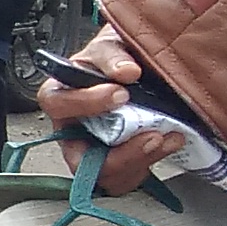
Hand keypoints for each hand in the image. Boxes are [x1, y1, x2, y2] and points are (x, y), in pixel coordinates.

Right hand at [35, 35, 185, 192]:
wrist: (141, 69)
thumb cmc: (116, 59)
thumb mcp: (110, 46)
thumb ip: (113, 55)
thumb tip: (127, 71)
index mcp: (62, 96)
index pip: (57, 103)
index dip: (86, 102)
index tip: (122, 93)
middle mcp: (72, 130)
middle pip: (80, 159)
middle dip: (120, 154)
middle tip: (153, 136)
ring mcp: (93, 151)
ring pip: (107, 174)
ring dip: (141, 160)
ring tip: (170, 137)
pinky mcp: (117, 163)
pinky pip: (126, 178)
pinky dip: (149, 165)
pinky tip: (167, 143)